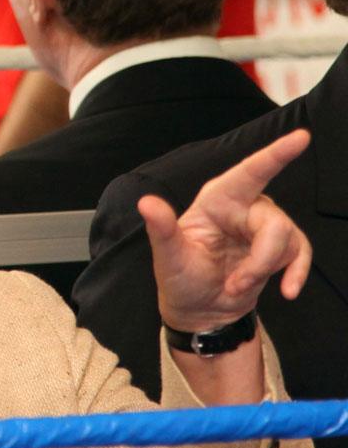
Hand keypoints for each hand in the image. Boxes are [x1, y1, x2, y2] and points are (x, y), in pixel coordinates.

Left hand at [140, 130, 311, 332]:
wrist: (200, 311)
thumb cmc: (180, 280)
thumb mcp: (168, 258)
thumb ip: (161, 229)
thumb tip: (146, 204)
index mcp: (216, 200)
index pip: (249, 173)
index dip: (275, 154)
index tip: (300, 137)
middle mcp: (243, 207)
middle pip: (274, 223)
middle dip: (259, 261)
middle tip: (234, 283)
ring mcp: (262, 226)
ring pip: (288, 240)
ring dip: (263, 271)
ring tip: (236, 286)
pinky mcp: (280, 247)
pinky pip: (301, 252)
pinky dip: (297, 273)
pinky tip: (288, 290)